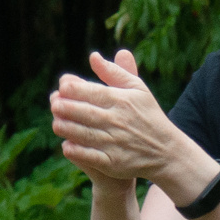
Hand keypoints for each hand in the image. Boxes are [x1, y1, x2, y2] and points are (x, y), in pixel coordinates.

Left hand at [51, 50, 199, 188]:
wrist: (165, 151)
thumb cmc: (148, 115)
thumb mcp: (137, 89)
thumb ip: (114, 72)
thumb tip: (93, 56)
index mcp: (123, 101)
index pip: (94, 93)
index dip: (74, 90)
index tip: (62, 87)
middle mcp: (118, 121)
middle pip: (86, 113)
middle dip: (66, 108)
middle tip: (53, 104)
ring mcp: (116, 143)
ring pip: (85, 134)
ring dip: (67, 128)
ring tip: (55, 123)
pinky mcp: (114, 163)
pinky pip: (91, 157)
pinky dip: (77, 151)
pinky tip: (66, 146)